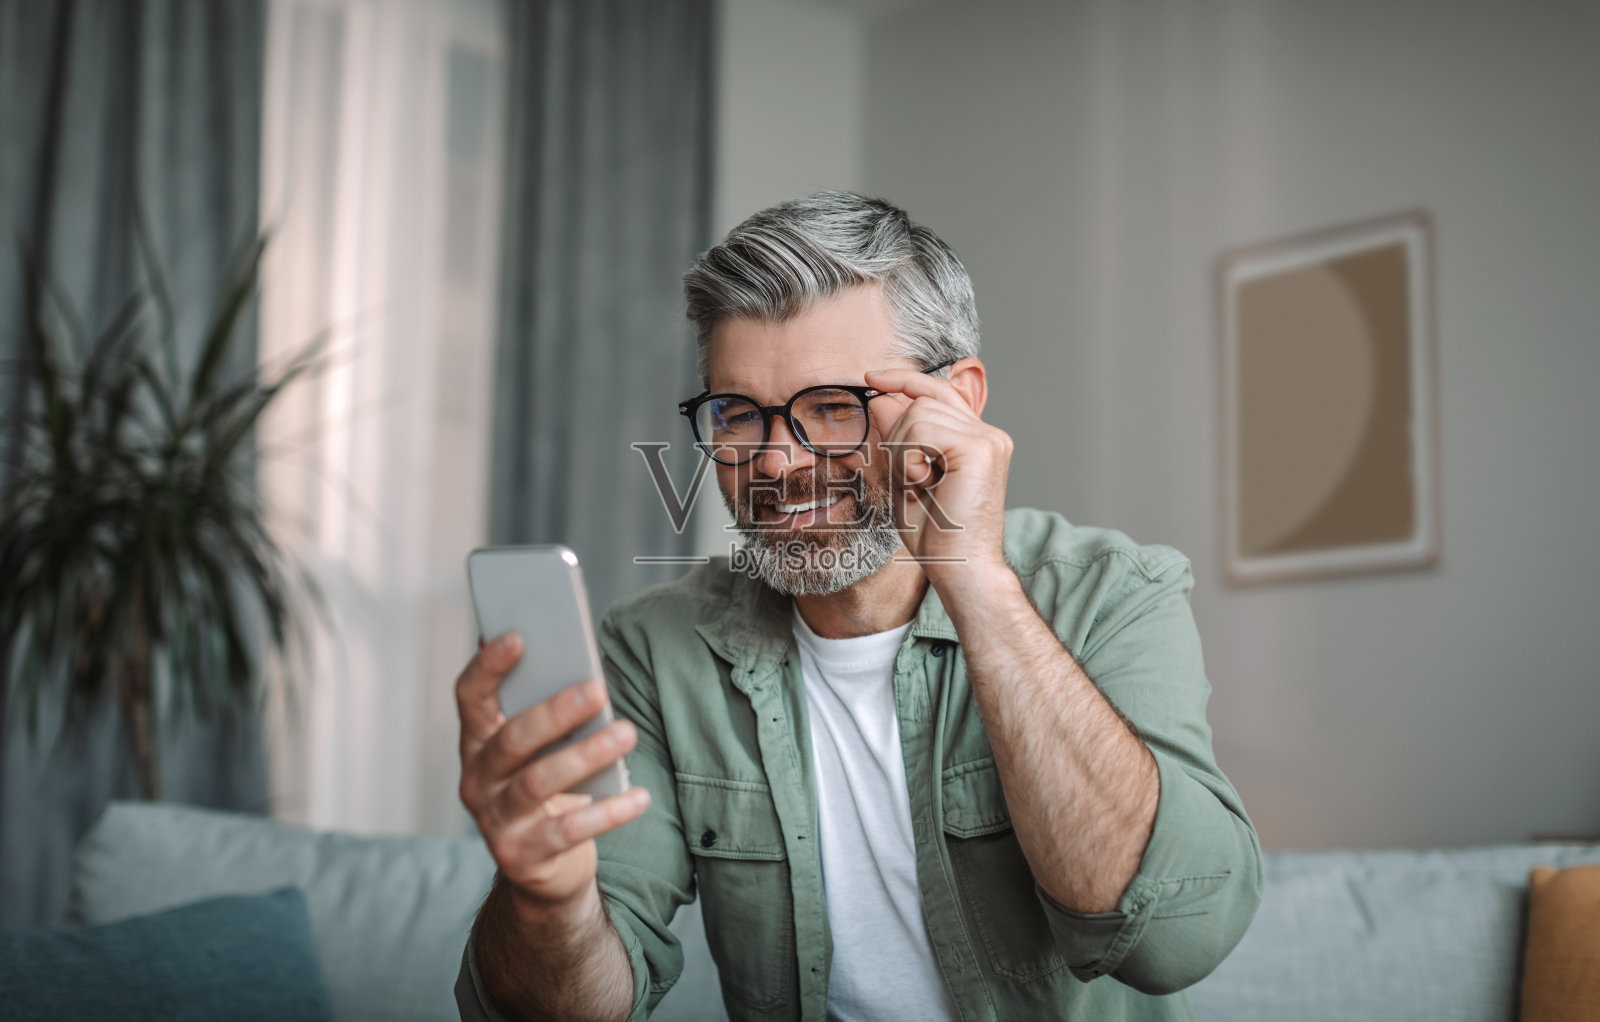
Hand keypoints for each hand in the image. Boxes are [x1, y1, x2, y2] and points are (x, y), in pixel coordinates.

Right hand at [455, 631, 651, 915]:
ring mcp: (495, 821)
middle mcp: (477, 779)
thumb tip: (580, 664)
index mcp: (478, 743)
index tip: (519, 636)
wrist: (542, 872)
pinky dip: (608, 812)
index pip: (470, 697)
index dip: (489, 666)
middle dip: (556, 712)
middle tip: (599, 689)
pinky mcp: (522, 855)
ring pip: (539, 782)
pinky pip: (569, 830)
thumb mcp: (540, 753)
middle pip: (512, 739)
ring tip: (627, 733)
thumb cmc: (548, 793)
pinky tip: (640, 797)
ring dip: (586, 755)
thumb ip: (547, 714)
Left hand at [863, 362, 1012, 583]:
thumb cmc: (937, 535)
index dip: (904, 380)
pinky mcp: (980, 447)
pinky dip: (909, 458)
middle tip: (910, 481)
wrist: (961, 569)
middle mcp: (989, 433)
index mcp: (977, 439)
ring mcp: (988, 438)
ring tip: (920, 486)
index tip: (870, 378)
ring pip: (918, 413)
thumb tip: (881, 398)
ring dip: (903, 452)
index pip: (939, 391)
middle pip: (923, 401)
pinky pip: (922, 430)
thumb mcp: (905, 478)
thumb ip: (897, 439)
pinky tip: (922, 484)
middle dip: (899, 439)